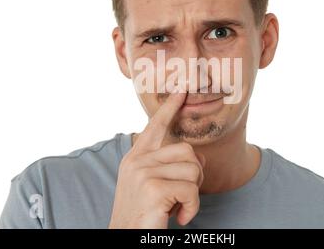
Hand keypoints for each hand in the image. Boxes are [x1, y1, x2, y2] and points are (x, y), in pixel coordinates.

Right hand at [108, 91, 205, 228]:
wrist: (126, 239)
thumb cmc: (144, 215)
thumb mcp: (152, 185)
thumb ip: (166, 165)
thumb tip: (197, 156)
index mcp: (136, 158)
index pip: (155, 126)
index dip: (170, 108)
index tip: (182, 89)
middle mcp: (137, 161)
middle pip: (187, 151)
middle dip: (194, 175)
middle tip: (182, 196)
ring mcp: (143, 173)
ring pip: (193, 169)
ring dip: (193, 194)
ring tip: (177, 208)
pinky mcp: (154, 188)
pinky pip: (192, 189)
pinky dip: (192, 208)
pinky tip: (178, 217)